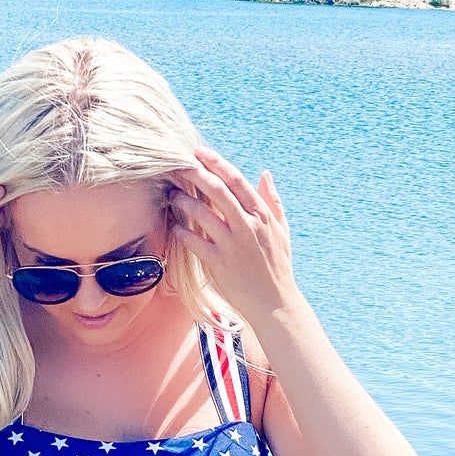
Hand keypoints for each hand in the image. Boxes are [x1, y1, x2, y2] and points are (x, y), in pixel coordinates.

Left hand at [168, 147, 298, 325]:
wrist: (275, 303)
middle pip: (217, 190)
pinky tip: (175, 227)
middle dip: (195, 174)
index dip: (216, 163)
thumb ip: (273, 201)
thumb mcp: (281, 230)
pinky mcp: (220, 264)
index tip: (199, 152)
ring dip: (184, 201)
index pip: (236, 180)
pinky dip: (183, 232)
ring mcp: (233, 245)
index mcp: (261, 215)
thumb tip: (265, 174)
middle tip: (176, 165)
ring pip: (203, 214)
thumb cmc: (277, 266)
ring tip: (172, 196)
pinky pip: (195, 243)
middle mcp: (247, 226)